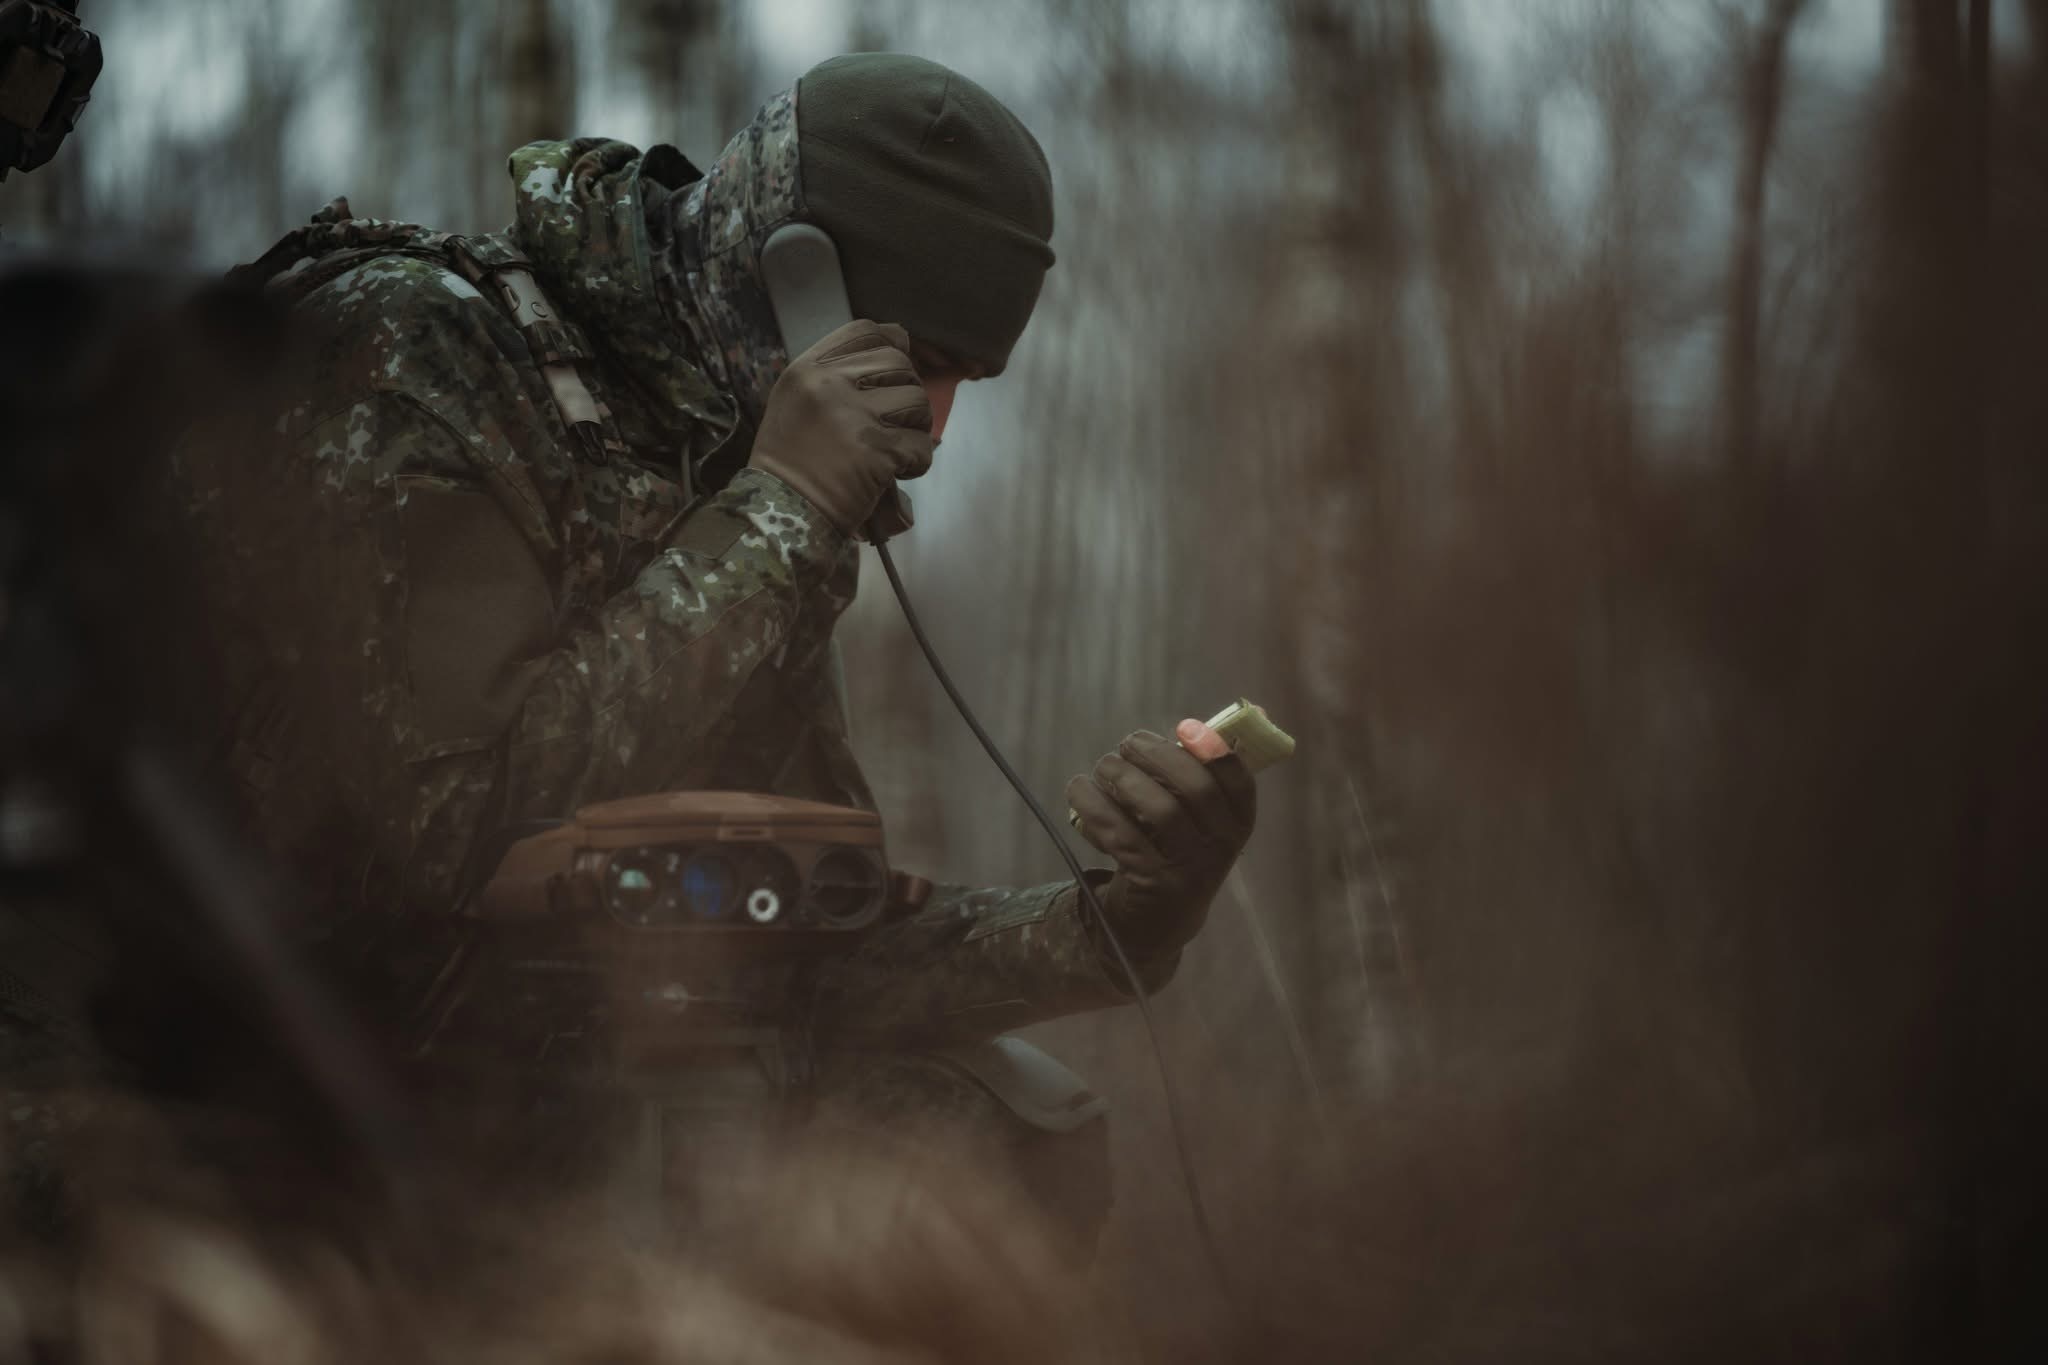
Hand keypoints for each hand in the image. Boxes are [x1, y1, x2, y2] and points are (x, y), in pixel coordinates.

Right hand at [749, 319, 931, 538]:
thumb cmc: (790, 464)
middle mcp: (828, 384)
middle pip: (898, 364)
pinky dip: (917, 462)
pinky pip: (921, 445)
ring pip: (917, 402)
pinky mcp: (876, 451)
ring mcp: (853, 416)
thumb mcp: (798, 402)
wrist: (778, 515)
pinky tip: (897, 474)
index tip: (895, 372)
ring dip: (917, 428)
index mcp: (807, 369)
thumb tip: (900, 338)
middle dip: (906, 393)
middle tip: (894, 424)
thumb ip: (839, 372)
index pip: (865, 331)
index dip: (892, 345)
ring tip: (897, 449)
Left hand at [1063, 719, 1257, 961]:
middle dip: (1158, 755)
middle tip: (1128, 744)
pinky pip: (1120, 834)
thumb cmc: (1172, 852)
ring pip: (1158, 809)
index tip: (1184, 726)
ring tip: (1103, 766)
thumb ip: (1196, 776)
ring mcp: (1188, 870)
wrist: (1154, 926)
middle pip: (1196, 789)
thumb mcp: (1195, 821)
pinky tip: (1079, 791)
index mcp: (1237, 825)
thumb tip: (1210, 720)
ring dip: (1122, 776)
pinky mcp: (1150, 883)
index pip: (1239, 782)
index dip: (1215, 750)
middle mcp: (1220, 848)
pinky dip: (1094, 806)